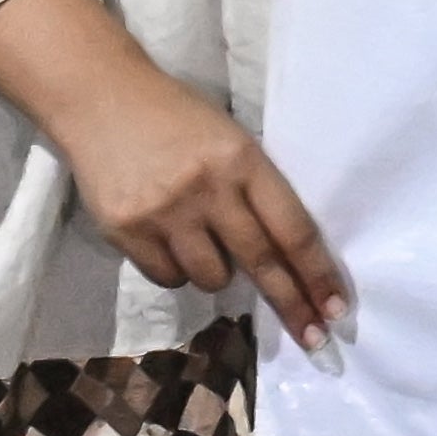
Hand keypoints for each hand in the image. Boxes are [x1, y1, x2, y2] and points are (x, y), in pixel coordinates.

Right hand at [48, 31, 353, 343]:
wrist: (100, 96)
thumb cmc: (176, 118)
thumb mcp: (229, 139)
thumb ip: (253, 191)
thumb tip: (282, 259)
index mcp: (243, 160)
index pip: (292, 228)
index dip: (317, 273)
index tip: (335, 308)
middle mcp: (208, 188)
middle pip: (261, 262)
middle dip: (291, 304)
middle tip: (313, 339)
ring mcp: (165, 213)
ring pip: (211, 278)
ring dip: (217, 272)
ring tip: (200, 239)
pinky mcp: (126, 230)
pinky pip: (168, 277)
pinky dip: (175, 269)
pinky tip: (166, 238)